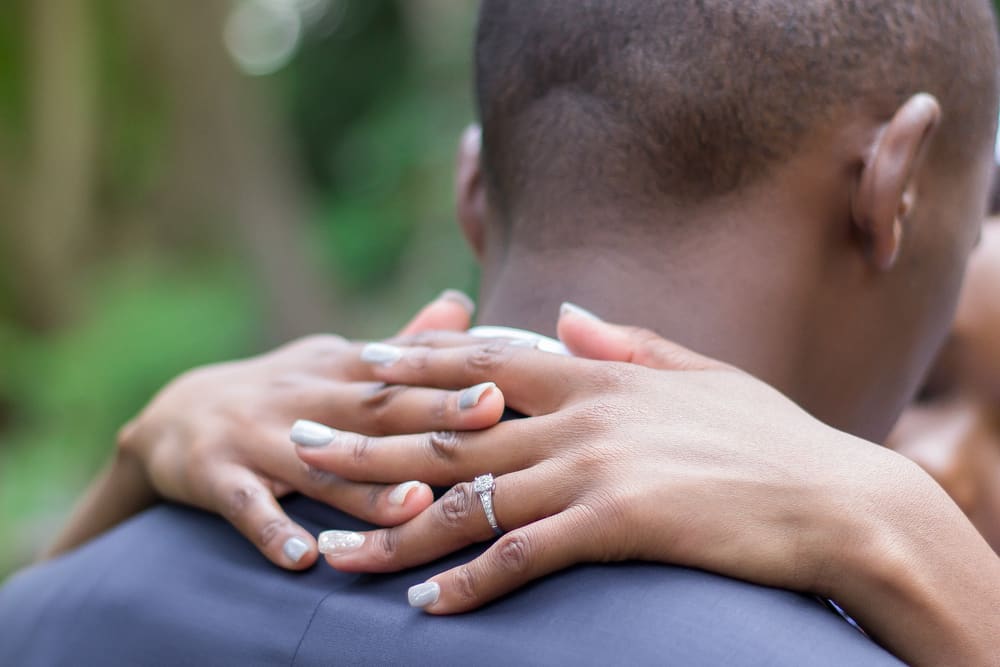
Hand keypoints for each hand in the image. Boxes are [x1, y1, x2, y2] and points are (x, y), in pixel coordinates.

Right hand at [114, 290, 505, 568]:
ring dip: (366, 486)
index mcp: (339, 367)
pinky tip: (304, 557)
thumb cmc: (280, 391)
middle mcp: (304, 396)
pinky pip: (245, 505)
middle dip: (433, 412)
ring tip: (417, 503)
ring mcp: (256, 435)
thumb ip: (400, 343)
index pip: (405, 368)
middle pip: (375, 408)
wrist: (172, 416)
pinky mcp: (215, 475)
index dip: (457, 371)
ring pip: (319, 463)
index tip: (512, 374)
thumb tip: (463, 304)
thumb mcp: (333, 360)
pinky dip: (272, 529)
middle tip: (490, 414)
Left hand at [296, 306, 889, 606]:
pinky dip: (469, 582)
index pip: (484, 364)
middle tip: (298, 445)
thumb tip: (572, 313)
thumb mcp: (697, 373)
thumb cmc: (768, 437)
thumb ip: (626, 344)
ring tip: (335, 547)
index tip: (354, 367)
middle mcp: (582, 415)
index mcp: (597, 376)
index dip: (414, 365)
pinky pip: (523, 557)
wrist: (833, 498)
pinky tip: (424, 605)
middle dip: (367, 441)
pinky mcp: (615, 524)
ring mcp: (594, 469)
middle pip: (451, 430)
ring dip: (395, 527)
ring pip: (470, 499)